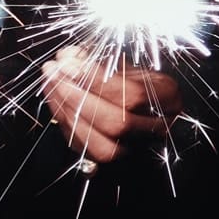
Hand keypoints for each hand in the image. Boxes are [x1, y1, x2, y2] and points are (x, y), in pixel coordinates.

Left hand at [40, 46, 182, 163]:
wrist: (139, 104)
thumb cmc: (130, 77)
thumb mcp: (122, 62)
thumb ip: (98, 60)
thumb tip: (68, 57)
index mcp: (168, 98)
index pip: (133, 94)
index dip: (96, 79)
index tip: (68, 60)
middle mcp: (159, 128)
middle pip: (117, 123)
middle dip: (78, 97)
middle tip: (54, 71)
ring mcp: (138, 149)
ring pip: (103, 145)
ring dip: (68, 111)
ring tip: (50, 81)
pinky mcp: (114, 161)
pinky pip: (86, 149)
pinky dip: (65, 122)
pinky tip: (54, 97)